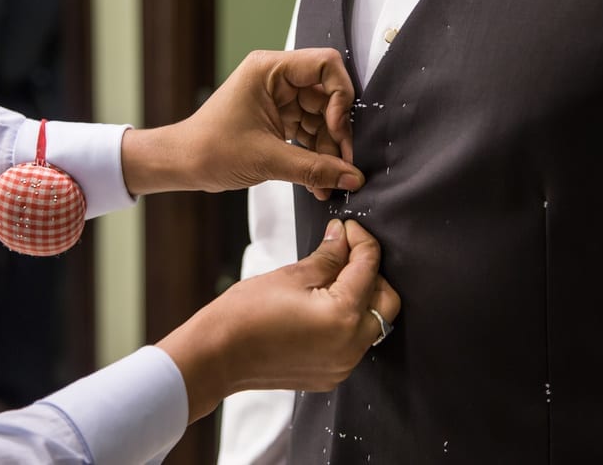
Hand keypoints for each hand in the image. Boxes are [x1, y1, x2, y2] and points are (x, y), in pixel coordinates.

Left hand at [121, 48, 363, 198]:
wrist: (182, 165)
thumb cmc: (210, 150)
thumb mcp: (267, 159)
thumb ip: (314, 169)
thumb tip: (352, 177)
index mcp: (269, 69)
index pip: (326, 64)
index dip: (341, 96)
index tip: (338, 129)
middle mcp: (276, 79)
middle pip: (327, 96)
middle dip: (337, 132)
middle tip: (343, 165)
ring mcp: (278, 99)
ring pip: (321, 118)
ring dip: (328, 150)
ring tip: (329, 182)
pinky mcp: (277, 119)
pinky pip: (308, 132)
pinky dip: (315, 156)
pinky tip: (319, 182)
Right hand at [157, 219, 400, 421]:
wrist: (217, 355)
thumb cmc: (245, 314)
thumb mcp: (291, 276)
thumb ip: (327, 256)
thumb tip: (343, 237)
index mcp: (343, 315)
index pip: (369, 267)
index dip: (361, 240)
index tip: (349, 228)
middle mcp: (351, 345)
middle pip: (386, 300)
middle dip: (372, 272)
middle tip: (346, 252)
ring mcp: (342, 364)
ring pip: (373, 323)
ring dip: (362, 297)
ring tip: (334, 277)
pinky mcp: (331, 373)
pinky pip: (354, 343)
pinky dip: (348, 321)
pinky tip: (325, 305)